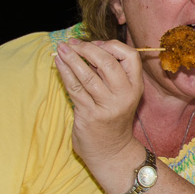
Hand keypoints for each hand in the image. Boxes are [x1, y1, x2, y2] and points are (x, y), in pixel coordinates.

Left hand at [54, 39, 143, 161]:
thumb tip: (90, 47)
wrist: (111, 150)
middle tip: (73, 43)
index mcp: (136, 86)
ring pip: (87, 75)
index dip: (111, 45)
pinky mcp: (90, 114)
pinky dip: (65, 73)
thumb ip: (112, 73)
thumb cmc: (113, 117)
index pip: (130, 56)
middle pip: (107, 62)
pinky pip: (75, 88)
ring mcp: (108, 106)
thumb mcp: (122, 94)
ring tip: (61, 48)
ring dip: (71, 58)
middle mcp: (125, 95)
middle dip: (87, 49)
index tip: (95, 43)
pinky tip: (58, 63)